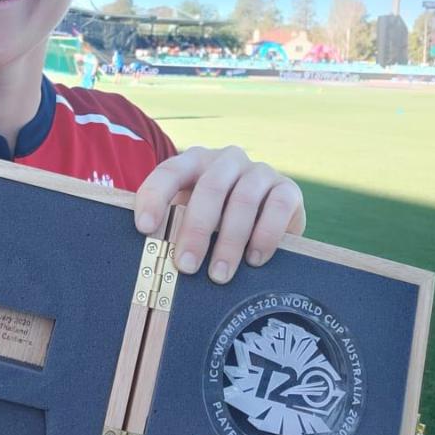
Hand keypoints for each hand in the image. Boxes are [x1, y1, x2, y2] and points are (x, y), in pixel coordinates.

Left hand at [134, 146, 305, 283]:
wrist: (266, 219)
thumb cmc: (216, 222)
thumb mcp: (191, 216)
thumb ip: (171, 224)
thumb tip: (146, 248)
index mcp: (195, 161)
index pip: (170, 171)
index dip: (155, 197)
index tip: (145, 228)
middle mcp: (227, 160)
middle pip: (211, 187)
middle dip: (196, 229)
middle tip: (187, 266)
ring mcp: (260, 171)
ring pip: (244, 199)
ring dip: (230, 241)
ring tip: (219, 274)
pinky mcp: (289, 189)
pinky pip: (279, 207)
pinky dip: (266, 235)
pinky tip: (254, 259)